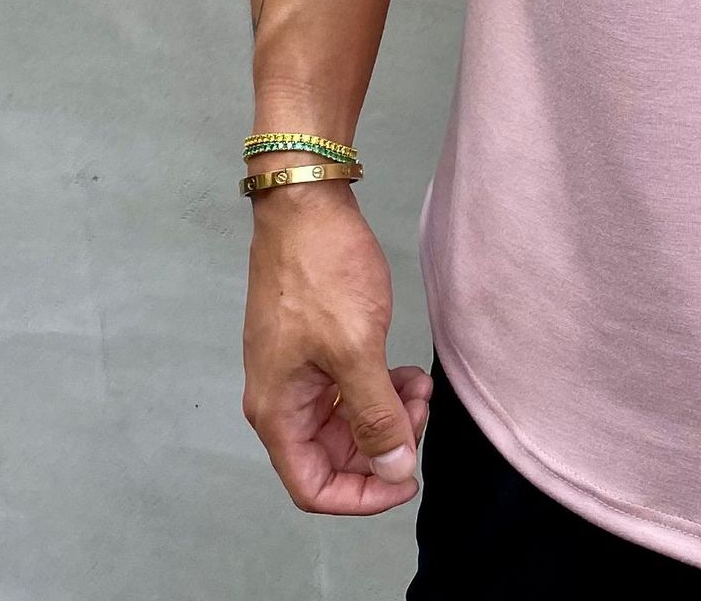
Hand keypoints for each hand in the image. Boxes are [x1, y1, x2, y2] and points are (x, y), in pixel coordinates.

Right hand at [242, 175, 433, 513]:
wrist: (307, 206)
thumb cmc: (323, 273)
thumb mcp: (357, 349)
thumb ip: (375, 415)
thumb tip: (392, 469)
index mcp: (278, 411)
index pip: (313, 486)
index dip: (362, 495)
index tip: (406, 478)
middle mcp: (281, 399)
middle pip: (332, 456)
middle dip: (382, 444)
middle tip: (421, 412)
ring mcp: (297, 370)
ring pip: (345, 420)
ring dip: (387, 412)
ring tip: (421, 386)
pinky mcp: (314, 345)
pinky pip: (348, 387)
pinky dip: (380, 386)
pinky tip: (408, 370)